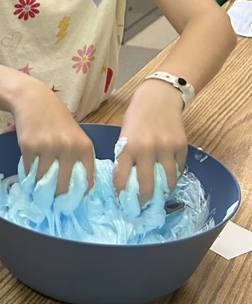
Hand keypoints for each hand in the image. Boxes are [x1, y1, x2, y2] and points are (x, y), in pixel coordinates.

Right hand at [11, 80, 94, 193]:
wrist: (33, 100)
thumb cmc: (56, 120)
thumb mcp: (75, 136)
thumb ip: (78, 158)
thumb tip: (78, 189)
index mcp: (84, 147)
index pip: (86, 181)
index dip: (78, 195)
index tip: (71, 201)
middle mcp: (68, 148)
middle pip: (63, 186)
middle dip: (56, 196)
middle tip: (51, 198)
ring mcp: (48, 147)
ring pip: (43, 180)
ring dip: (39, 186)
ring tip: (37, 186)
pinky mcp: (29, 146)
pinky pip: (29, 170)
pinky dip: (28, 174)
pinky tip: (29, 171)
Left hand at [113, 79, 187, 199]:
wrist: (159, 98)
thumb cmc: (137, 117)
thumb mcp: (124, 136)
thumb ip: (125, 158)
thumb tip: (126, 185)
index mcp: (127, 147)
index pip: (122, 181)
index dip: (122, 195)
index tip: (123, 201)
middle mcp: (147, 149)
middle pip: (146, 187)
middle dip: (144, 201)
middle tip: (143, 206)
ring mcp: (166, 148)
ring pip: (167, 182)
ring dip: (163, 192)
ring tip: (159, 196)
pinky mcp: (182, 147)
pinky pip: (179, 170)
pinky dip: (174, 177)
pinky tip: (169, 179)